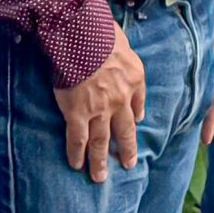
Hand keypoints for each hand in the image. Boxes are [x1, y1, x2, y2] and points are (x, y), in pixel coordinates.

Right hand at [54, 33, 145, 182]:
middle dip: (126, 150)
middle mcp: (119, 100)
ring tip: (100, 177)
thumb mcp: (129, 50)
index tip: (134, 126)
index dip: (135, 118)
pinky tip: (76, 165)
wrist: (83, 37)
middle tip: (127, 165)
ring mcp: (98, 110)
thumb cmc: (103, 36)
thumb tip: (136, 89)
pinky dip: (77, 154)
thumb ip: (133, 71)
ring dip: (100, 161)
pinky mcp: (77, 113)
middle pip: (124, 131)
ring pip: (101, 141)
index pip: (137, 105)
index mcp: (133, 81)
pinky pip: (77, 139)